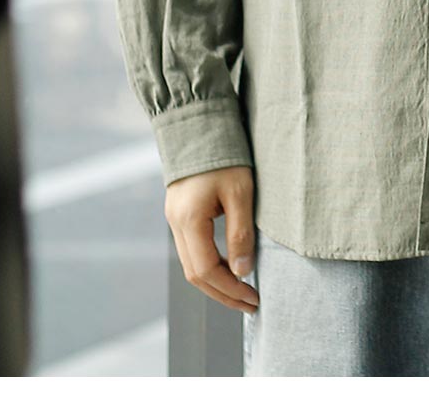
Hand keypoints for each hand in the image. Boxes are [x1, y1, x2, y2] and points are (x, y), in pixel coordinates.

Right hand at [164, 165, 259, 313]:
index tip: (253, 298)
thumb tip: (243, 271)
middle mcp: (176, 224)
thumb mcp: (241, 192)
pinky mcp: (180, 213)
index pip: (207, 270)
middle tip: (250, 304)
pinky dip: (210, 265)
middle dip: (223, 293)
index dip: (230, 289)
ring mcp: (175, 219)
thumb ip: (241, 233)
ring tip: (243, 291)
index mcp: (189, 220)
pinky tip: (229, 267)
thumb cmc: (224, 155)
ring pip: (192, 264)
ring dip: (216, 281)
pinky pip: (192, 250)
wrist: (200, 124)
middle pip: (196, 274)